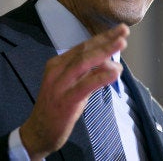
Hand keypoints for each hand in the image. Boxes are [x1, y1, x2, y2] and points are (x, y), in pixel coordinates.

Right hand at [18, 24, 128, 159]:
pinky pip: (85, 85)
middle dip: (106, 39)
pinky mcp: (65, 100)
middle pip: (85, 51)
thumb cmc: (58, 108)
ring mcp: (59, 85)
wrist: (38, 132)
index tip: (119, 30)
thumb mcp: (72, 85)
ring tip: (122, 44)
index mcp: (57, 64)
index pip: (83, 46)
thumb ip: (88, 73)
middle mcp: (57, 70)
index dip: (102, 37)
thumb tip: (110, 63)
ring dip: (105, 52)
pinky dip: (101, 77)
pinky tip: (115, 72)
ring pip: (84, 63)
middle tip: (124, 31)